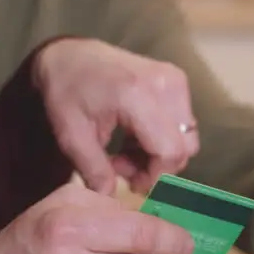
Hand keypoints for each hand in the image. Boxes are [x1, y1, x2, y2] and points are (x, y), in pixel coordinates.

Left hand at [34, 38, 198, 194]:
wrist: (69, 55)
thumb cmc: (66, 92)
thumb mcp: (72, 136)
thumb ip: (94, 169)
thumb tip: (110, 197)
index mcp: (137, 95)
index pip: (170, 150)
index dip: (155, 176)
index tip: (130, 183)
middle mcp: (164, 85)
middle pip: (184, 147)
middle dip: (157, 167)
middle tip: (122, 168)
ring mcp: (174, 79)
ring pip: (187, 137)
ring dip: (160, 154)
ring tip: (126, 153)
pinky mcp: (176, 80)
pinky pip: (183, 122)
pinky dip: (162, 138)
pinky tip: (134, 138)